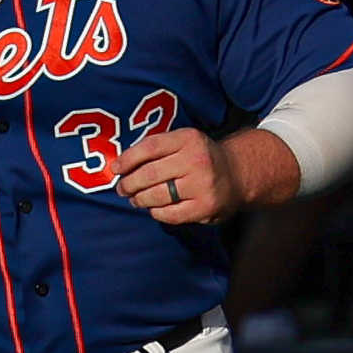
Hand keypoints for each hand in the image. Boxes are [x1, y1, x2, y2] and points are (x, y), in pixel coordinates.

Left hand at [115, 127, 299, 224]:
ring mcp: (202, 185)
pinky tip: (155, 209)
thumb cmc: (200, 157)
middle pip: (150, 174)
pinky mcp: (205, 207)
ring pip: (157, 195)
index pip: (149, 147)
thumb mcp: (184, 142)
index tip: (116, 169)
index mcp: (188, 139)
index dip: (128, 159)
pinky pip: (169, 214)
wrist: (237, 175)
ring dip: (140, 199)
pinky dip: (156, 212)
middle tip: (122, 189)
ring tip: (136, 199)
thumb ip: (158, 148)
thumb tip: (121, 165)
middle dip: (130, 183)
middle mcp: (196, 160)